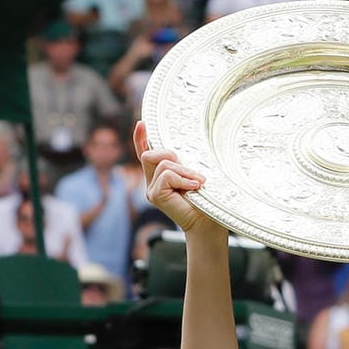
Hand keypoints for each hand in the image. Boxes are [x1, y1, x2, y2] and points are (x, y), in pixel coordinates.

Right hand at [133, 121, 216, 237]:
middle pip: (153, 154)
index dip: (141, 139)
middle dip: (175, 158)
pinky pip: (166, 174)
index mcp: (161, 177)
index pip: (146, 155)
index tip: (142, 123)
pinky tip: (194, 189)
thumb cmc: (205, 201)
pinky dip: (183, 179)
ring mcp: (152, 190)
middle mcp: (152, 183)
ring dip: (185, 172)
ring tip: (198, 184)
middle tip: (196, 176)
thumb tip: (178, 151)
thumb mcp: (193, 175)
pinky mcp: (154, 195)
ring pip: (163, 164)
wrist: (208, 224)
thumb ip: (183, 164)